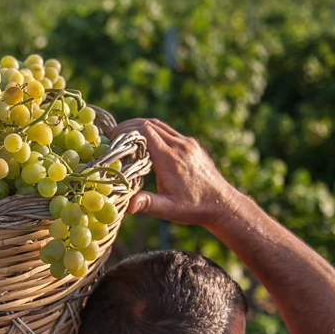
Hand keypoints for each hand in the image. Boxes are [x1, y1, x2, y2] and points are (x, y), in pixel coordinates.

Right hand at [113, 118, 239, 228]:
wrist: (223, 203)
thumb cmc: (194, 207)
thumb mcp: (168, 209)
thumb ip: (147, 204)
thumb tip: (127, 205)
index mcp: (170, 159)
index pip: (145, 131)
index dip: (126, 131)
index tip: (112, 139)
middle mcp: (180, 146)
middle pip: (150, 124)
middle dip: (129, 127)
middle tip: (112, 136)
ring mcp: (187, 144)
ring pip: (160, 125)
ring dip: (141, 127)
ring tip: (125, 137)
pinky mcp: (191, 145)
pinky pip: (169, 132)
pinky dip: (153, 132)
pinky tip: (145, 143)